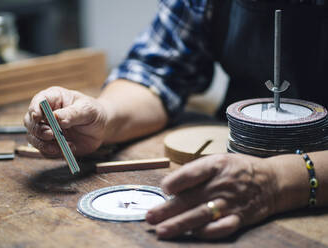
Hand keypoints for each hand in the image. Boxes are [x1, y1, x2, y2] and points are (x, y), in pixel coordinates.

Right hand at [24, 86, 107, 157]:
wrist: (102, 128)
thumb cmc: (94, 112)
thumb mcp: (86, 110)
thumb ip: (71, 114)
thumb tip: (55, 118)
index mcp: (53, 98)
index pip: (37, 102)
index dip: (34, 109)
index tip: (38, 118)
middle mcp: (45, 114)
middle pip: (30, 122)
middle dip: (38, 130)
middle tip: (52, 134)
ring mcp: (47, 130)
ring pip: (34, 138)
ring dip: (45, 144)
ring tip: (64, 145)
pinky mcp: (51, 144)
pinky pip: (44, 151)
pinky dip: (54, 152)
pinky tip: (70, 147)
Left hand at [146, 153, 277, 238]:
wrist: (273, 180)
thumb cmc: (238, 169)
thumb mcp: (218, 160)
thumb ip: (196, 172)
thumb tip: (169, 188)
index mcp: (216, 165)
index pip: (191, 173)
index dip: (174, 182)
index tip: (163, 189)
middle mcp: (222, 184)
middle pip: (191, 198)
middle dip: (167, 209)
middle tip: (150, 217)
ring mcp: (231, 203)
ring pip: (201, 215)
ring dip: (180, 224)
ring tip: (162, 230)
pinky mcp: (240, 218)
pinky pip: (221, 228)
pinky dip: (206, 233)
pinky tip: (192, 235)